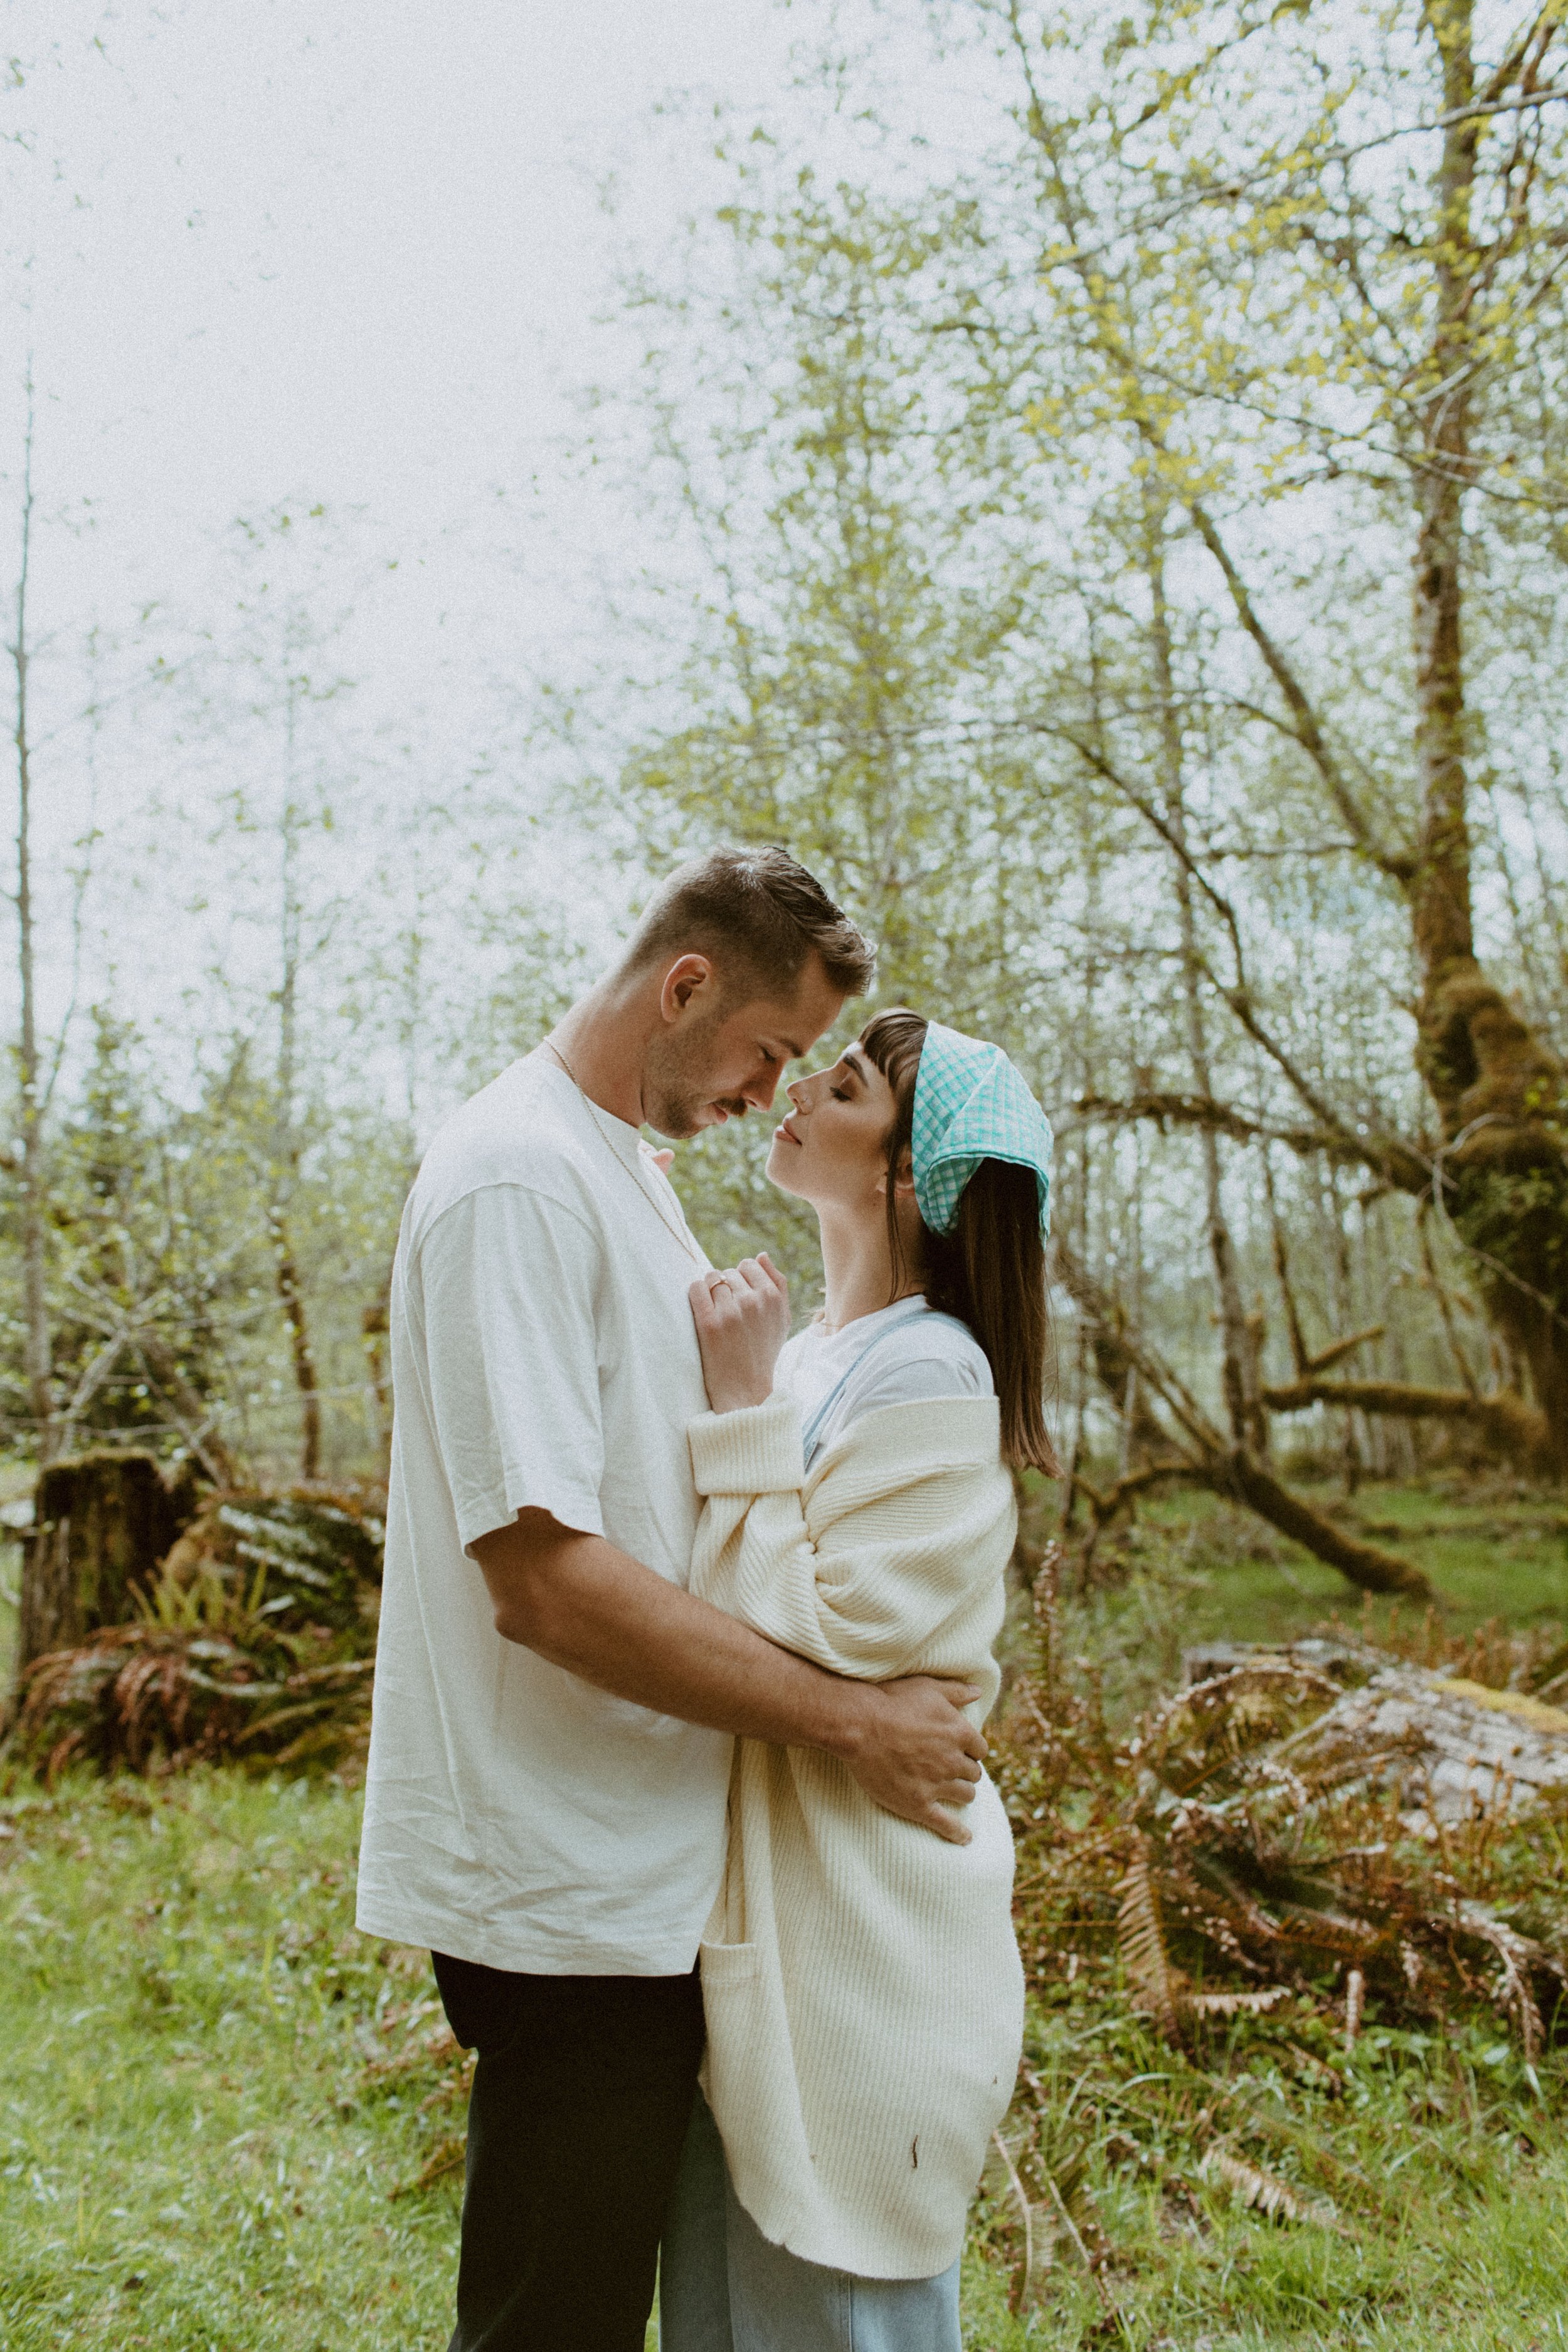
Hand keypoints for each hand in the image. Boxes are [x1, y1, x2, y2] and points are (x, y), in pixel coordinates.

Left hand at [689, 1254, 790, 1411]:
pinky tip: (701, 1307)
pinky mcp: (709, 1323)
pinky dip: (696, 1293)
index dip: (741, 1278)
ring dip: (710, 1291)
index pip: (749, 1265)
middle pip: (729, 1272)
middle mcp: (752, 1302)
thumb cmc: (763, 1351)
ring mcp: (730, 1312)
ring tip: (716, 1311)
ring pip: (711, 1279)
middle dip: (726, 1286)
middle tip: (728, 1310)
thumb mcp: (782, 1319)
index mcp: (772, 1298)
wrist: (745, 1388)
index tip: (739, 1295)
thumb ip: (778, 1284)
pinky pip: (696, 1289)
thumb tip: (762, 1255)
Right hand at [840, 1675, 986, 1844]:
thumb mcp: (927, 1687)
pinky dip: (958, 1833)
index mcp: (959, 1732)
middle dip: (965, 1771)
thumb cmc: (891, 1700)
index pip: (979, 1748)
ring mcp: (937, 1784)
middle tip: (950, 1769)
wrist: (859, 1725)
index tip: (960, 1750)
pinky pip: (946, 1825)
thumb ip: (956, 1691)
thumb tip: (979, 1692)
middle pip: (973, 1773)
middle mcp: (953, 1760)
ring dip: (962, 1793)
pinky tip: (964, 1838)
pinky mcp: (919, 1804)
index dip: (970, 1750)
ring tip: (953, 1792)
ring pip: (966, 1795)